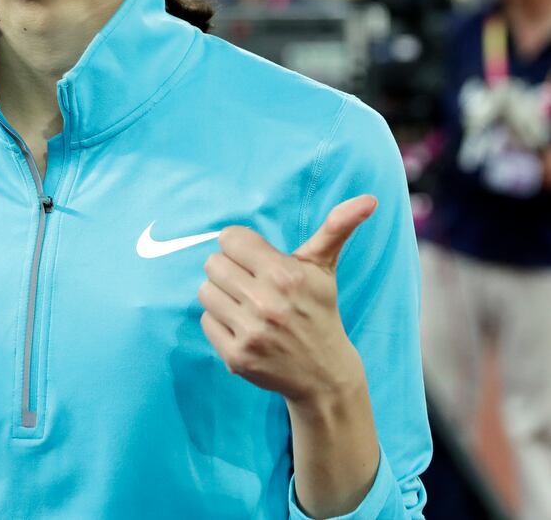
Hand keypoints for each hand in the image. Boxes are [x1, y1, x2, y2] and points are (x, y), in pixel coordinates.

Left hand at [197, 195, 376, 404]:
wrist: (325, 374)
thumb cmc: (319, 310)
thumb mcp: (324, 268)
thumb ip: (336, 228)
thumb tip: (368, 199)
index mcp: (285, 275)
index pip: (230, 238)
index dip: (240, 246)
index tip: (254, 258)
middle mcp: (266, 303)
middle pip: (213, 263)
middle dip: (230, 269)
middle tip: (250, 282)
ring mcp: (250, 333)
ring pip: (205, 290)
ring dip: (222, 295)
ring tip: (245, 303)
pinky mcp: (237, 357)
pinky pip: (206, 320)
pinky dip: (220, 321)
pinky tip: (242, 326)